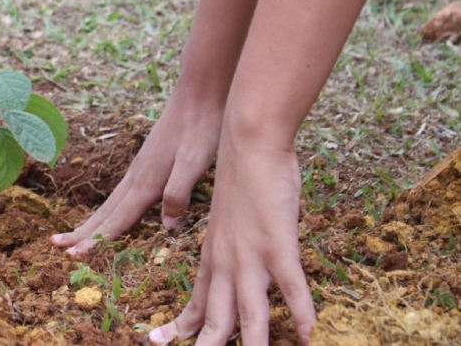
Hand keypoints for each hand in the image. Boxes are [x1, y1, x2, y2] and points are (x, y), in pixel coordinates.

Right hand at [50, 101, 221, 253]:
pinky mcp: (145, 163)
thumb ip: (178, 192)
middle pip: (106, 212)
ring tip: (72, 234)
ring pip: (111, 203)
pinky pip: (120, 194)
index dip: (98, 240)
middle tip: (56, 245)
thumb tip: (166, 225)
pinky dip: (108, 209)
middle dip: (82, 232)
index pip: (118, 218)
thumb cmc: (200, 127)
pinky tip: (110, 212)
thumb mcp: (195, 162)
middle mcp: (137, 177)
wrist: (198, 92)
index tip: (75, 256)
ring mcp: (139, 169)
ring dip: (91, 221)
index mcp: (146, 182)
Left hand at [148, 146, 314, 344]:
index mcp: (212, 256)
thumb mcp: (228, 220)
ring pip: (249, 314)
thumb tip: (239, 260)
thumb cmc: (241, 177)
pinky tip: (309, 336)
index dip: (182, 328)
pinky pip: (292, 288)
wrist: (247, 143)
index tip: (158, 343)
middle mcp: (226, 263)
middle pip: (216, 320)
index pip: (197, 303)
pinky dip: (302, 314)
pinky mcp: (278, 245)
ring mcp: (251, 257)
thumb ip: (232, 245)